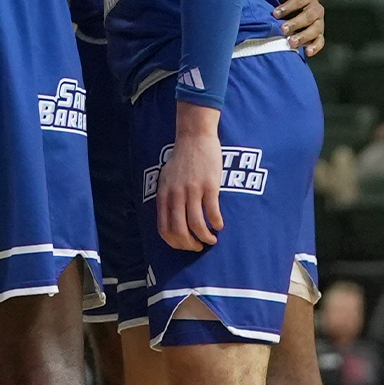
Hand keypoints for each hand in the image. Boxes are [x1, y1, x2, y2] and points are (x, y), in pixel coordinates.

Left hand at [158, 104, 224, 250]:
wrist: (194, 137)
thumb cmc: (181, 159)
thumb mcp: (166, 179)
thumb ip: (167, 199)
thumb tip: (169, 221)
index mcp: (164, 195)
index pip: (164, 228)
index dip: (175, 243)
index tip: (184, 246)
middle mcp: (176, 195)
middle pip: (180, 231)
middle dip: (189, 245)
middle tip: (198, 247)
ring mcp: (193, 191)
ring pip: (196, 225)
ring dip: (204, 238)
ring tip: (210, 240)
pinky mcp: (209, 186)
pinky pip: (212, 212)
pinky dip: (216, 224)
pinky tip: (219, 226)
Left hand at [272, 0, 325, 56]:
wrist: (296, 6)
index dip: (288, 6)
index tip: (275, 13)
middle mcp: (316, 8)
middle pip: (309, 16)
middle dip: (296, 23)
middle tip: (283, 29)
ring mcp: (319, 22)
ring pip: (315, 29)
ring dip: (304, 36)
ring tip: (291, 42)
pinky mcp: (319, 35)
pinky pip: (320, 41)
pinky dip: (315, 47)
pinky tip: (307, 52)